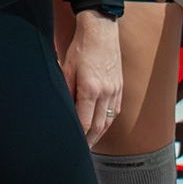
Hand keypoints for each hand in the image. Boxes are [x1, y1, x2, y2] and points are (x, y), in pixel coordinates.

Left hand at [62, 10, 122, 146]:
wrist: (101, 31)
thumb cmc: (80, 48)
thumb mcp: (66, 69)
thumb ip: (65, 92)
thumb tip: (63, 110)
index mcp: (90, 89)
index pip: (84, 123)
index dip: (78, 137)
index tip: (71, 145)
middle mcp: (106, 92)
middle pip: (98, 126)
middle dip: (89, 141)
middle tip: (80, 152)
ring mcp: (115, 91)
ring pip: (108, 121)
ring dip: (99, 134)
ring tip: (89, 143)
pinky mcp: (119, 87)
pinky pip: (114, 111)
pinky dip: (106, 122)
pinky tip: (100, 126)